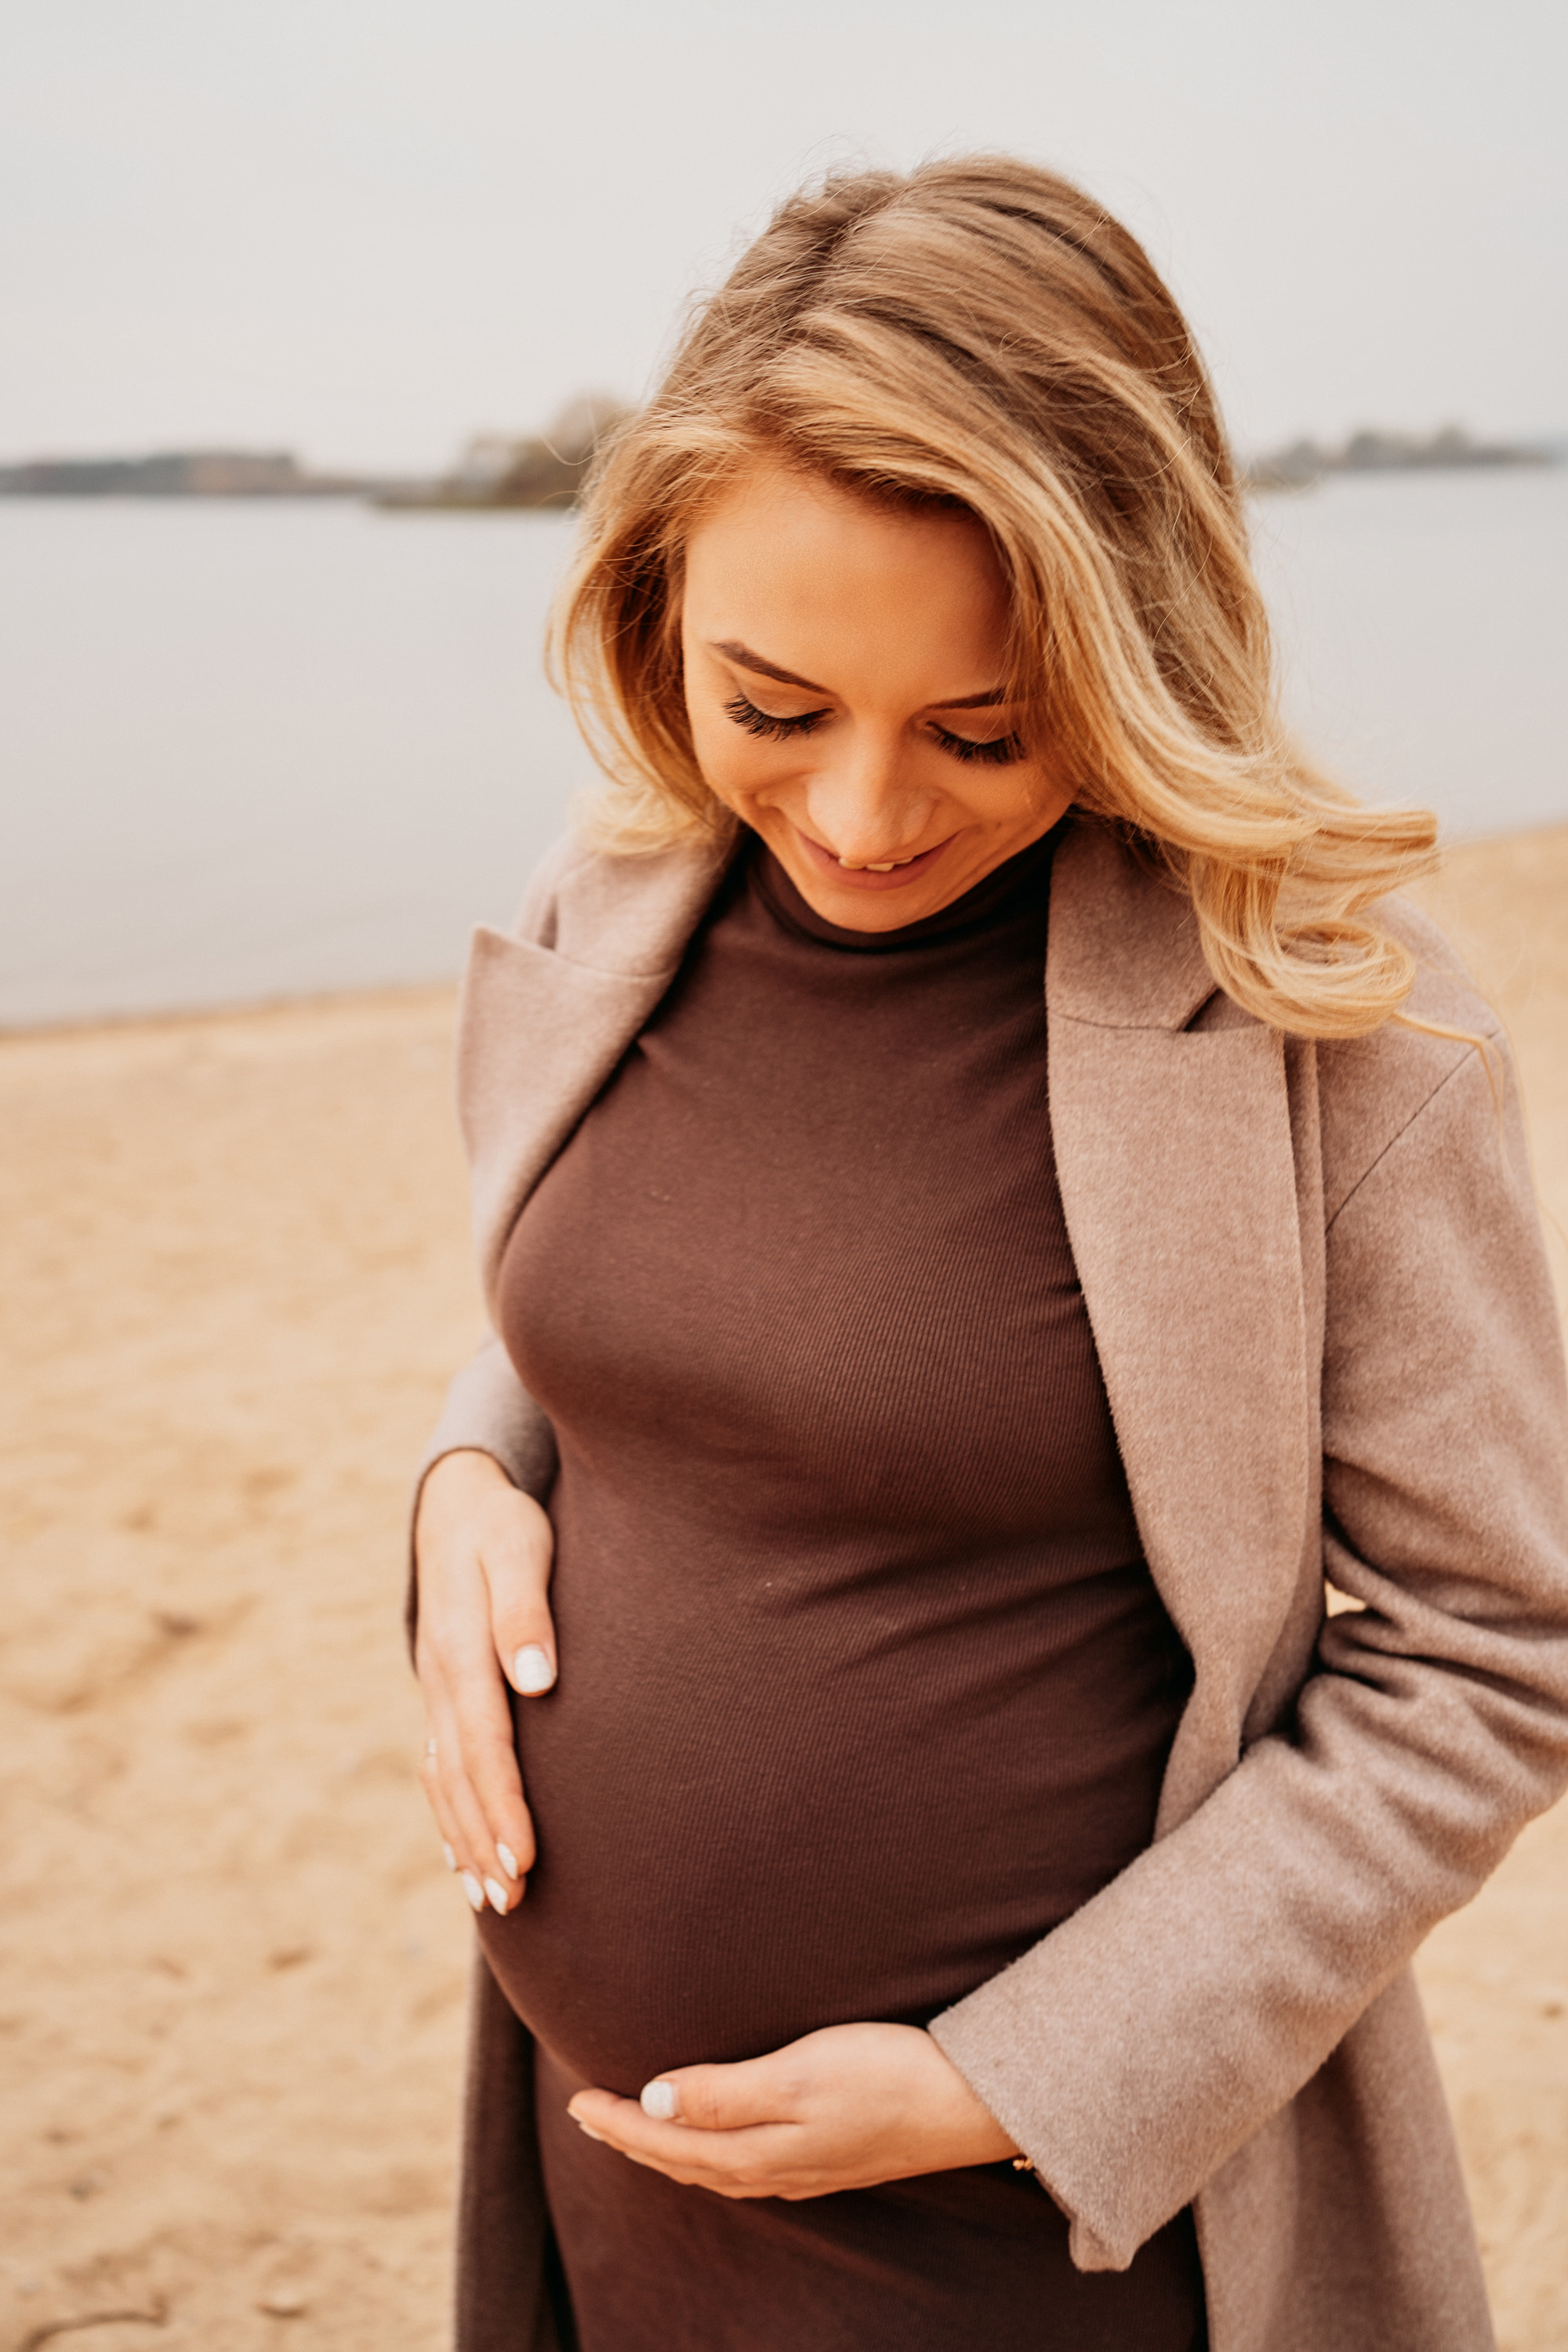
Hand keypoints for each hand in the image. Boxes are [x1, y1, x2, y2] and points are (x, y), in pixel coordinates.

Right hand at [415, 1449, 555, 1918]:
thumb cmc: (504, 1525)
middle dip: (485, 1841)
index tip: (526, 1860)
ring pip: (444, 1780)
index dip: (504, 1805)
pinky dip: (448, 1816)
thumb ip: (527, 1612)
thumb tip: (538, 1681)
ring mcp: (433, 1690)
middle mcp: (440, 1679)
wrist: (456, 1504)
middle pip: (461, 1776)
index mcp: (461, 1649)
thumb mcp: (520, 1549)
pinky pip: (437, 1768)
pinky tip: (460, 1856)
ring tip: (490, 1900)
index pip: (486, 1744)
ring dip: (465, 1840)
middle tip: (514, 1903)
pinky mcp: (439, 1694)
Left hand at [566, 2022, 1017, 2198]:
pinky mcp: (826, 2156)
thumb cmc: (884, 2075)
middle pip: (682, 2160)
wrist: (966, 2103)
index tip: (577, 2101)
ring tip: (636, 2124)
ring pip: (712, 2166)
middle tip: (588, 2113)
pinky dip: (709, 2150)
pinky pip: (743, 2163)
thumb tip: (652, 2102)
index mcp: (756, 2152)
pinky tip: (716, 2137)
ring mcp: (801, 2168)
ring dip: (668, 2146)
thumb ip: (723, 2093)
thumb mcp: (797, 2076)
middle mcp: (772, 2170)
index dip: (617, 2123)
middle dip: (632, 2138)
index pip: (666, 2142)